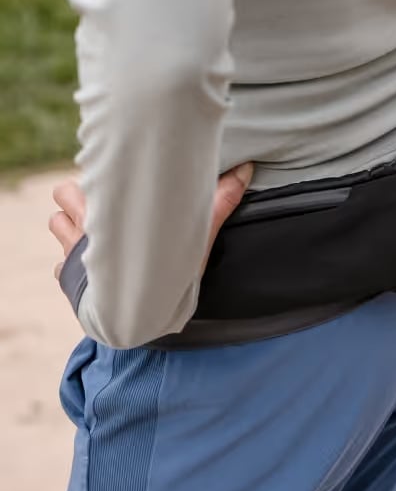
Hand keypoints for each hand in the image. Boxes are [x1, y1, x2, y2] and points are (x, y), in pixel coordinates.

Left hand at [49, 162, 253, 280]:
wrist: (136, 321)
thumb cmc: (166, 273)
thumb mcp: (196, 235)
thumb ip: (220, 200)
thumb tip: (245, 168)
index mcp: (108, 210)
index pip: (82, 180)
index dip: (97, 179)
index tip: (116, 184)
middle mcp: (82, 228)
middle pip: (63, 193)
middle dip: (80, 197)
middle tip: (107, 205)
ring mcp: (72, 254)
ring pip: (56, 223)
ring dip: (71, 225)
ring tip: (99, 231)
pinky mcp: (68, 281)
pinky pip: (59, 267)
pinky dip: (70, 265)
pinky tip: (92, 270)